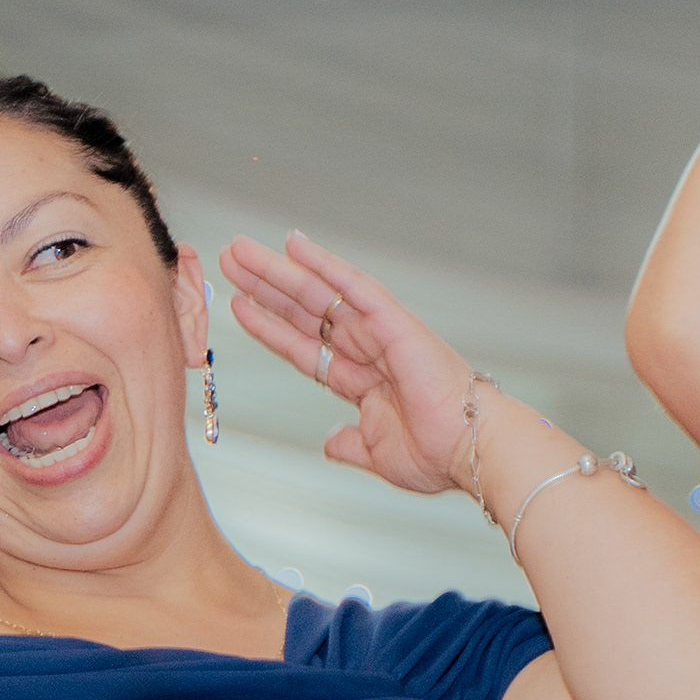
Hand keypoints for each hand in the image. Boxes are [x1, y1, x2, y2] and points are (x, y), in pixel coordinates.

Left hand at [217, 231, 485, 495]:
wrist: (469, 450)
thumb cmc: (436, 453)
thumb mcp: (375, 453)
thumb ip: (349, 444)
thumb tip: (330, 443)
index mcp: (360, 380)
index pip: (304, 347)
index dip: (270, 326)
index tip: (239, 306)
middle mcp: (366, 349)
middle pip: (303, 311)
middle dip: (265, 286)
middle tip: (230, 260)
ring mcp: (379, 331)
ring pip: (319, 293)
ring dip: (279, 270)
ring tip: (241, 250)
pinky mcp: (394, 321)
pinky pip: (354, 286)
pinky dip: (325, 264)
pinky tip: (296, 245)